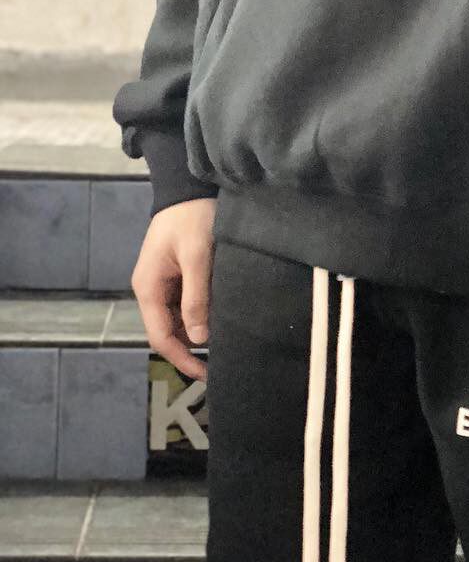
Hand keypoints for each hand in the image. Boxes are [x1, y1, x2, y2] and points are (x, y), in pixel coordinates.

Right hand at [131, 198, 216, 380]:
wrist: (189, 187)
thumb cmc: (193, 218)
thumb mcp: (197, 256)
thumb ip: (196, 297)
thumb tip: (199, 338)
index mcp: (148, 288)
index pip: (161, 337)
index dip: (182, 359)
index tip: (206, 374)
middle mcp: (151, 289)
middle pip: (169, 331)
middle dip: (192, 348)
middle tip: (223, 361)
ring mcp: (163, 282)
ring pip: (179, 319)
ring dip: (198, 330)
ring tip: (227, 341)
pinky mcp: (177, 274)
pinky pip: (186, 303)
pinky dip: (201, 313)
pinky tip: (220, 317)